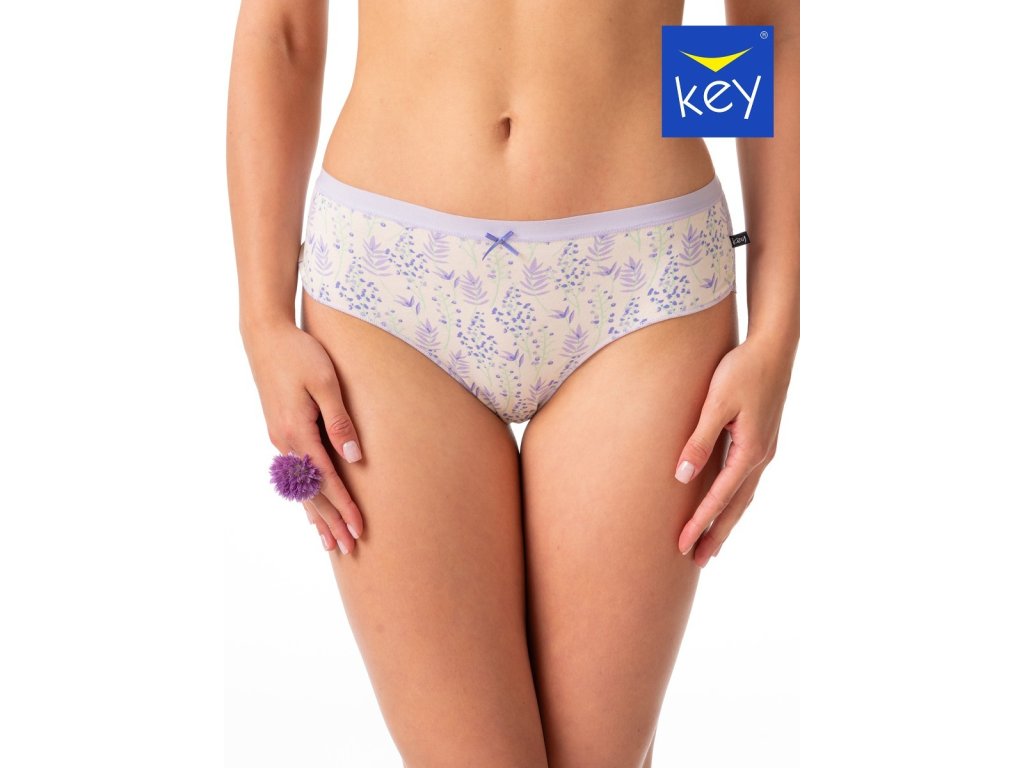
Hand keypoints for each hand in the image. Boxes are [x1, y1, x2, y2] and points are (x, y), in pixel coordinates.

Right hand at [242, 319, 364, 553]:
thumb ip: (339, 421)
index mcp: (298, 431)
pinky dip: (305, 497)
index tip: (359, 529)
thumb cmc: (301, 353)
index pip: (326, 480)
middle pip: (311, 492)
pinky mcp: (280, 432)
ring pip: (300, 487)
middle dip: (331, 521)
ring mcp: (279, 439)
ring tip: (329, 543)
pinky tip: (310, 509)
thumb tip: (353, 459)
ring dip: (316, 516)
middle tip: (349, 549)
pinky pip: (294, 474)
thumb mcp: (326, 383)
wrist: (265, 336)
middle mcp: (285, 442)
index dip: (344, 506)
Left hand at [673, 334, 795, 566]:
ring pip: (744, 495)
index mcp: (750, 451)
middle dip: (717, 534)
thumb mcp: (716, 402)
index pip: (720, 497)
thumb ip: (699, 440)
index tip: (682, 545)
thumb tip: (681, 477)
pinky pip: (746, 480)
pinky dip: (735, 499)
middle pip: (736, 506)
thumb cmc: (742, 369)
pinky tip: (726, 503)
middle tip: (697, 560)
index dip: (700, 523)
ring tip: (711, 543)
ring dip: (727, 520)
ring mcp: (765, 448)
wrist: (776, 346)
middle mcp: (761, 456)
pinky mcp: (763, 439)